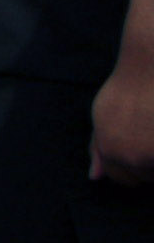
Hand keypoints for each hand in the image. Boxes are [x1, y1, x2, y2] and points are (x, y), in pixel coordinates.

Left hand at [93, 54, 153, 184]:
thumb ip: (98, 148)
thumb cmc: (129, 89)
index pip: (122, 178)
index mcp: (110, 150)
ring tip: (153, 124)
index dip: (132, 164)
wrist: (151, 65)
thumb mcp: (103, 117)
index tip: (140, 145)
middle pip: (145, 176)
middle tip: (149, 129)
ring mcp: (153, 153)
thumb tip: (94, 177)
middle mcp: (132, 156)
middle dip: (150, 160)